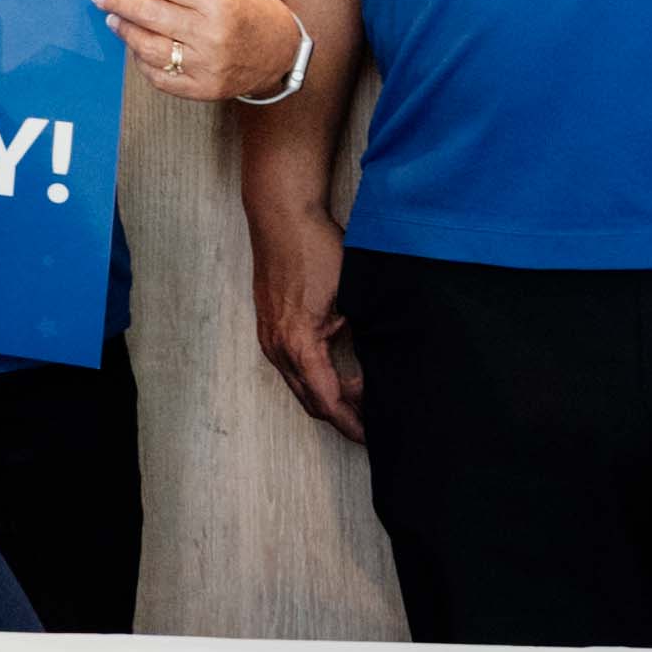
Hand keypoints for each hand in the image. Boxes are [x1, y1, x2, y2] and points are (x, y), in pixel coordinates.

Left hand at [98, 0, 279, 107]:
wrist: (280, 51)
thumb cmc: (247, 12)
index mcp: (217, 0)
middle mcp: (211, 33)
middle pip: (149, 14)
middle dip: (119, 2)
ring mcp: (206, 65)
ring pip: (148, 47)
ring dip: (125, 31)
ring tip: (114, 19)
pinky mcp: (202, 89)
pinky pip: (159, 75)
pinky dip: (142, 59)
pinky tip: (136, 46)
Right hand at [240, 194, 363, 443]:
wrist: (281, 216)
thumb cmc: (315, 249)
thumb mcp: (352, 296)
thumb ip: (363, 335)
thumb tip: (383, 365)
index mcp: (299, 345)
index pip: (327, 401)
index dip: (352, 422)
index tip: (373, 434)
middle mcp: (278, 348)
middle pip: (311, 402)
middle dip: (343, 415)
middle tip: (374, 419)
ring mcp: (269, 338)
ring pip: (300, 385)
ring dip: (329, 395)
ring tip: (361, 397)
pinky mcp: (268, 327)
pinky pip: (292, 367)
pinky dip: (315, 377)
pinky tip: (338, 369)